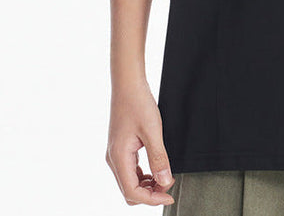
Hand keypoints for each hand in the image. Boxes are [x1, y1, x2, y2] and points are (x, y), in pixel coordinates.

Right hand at [105, 78, 175, 205]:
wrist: (128, 84)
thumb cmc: (138, 103)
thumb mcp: (152, 130)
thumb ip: (159, 157)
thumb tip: (165, 181)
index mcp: (118, 158)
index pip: (132, 192)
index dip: (152, 199)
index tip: (169, 195)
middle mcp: (114, 160)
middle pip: (129, 191)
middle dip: (150, 194)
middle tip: (169, 185)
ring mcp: (116, 154)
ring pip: (130, 182)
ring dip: (147, 185)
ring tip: (165, 177)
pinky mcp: (121, 149)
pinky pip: (130, 171)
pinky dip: (143, 175)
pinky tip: (156, 169)